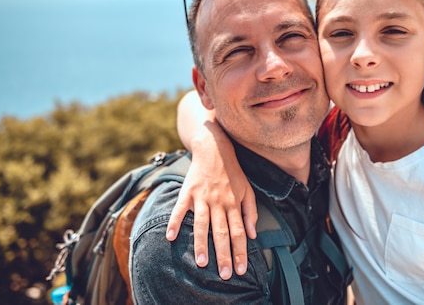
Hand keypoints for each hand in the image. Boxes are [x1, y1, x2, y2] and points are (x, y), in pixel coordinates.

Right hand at [166, 122, 257, 279]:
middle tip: (224, 274)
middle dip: (224, 254)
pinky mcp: (187, 192)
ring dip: (201, 244)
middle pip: (222, 232)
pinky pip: (180, 209)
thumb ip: (251, 212)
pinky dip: (174, 222)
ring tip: (202, 262)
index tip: (241, 269)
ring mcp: (202, 197)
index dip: (240, 251)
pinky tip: (170, 237)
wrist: (214, 149)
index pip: (239, 232)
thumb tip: (253, 235)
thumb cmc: (233, 173)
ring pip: (202, 224)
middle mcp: (219, 202)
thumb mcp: (248, 190)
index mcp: (234, 203)